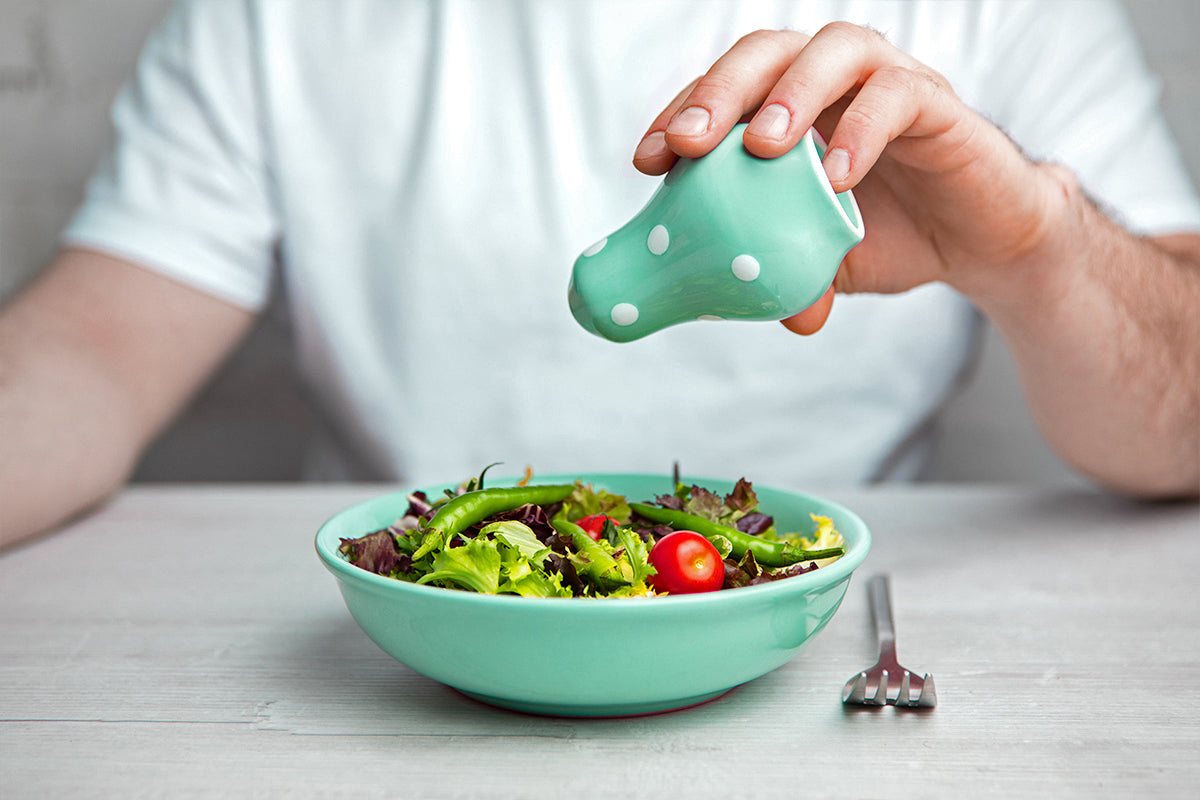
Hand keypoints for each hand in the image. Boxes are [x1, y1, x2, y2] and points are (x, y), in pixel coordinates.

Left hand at [632, 23, 1071, 333]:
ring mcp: (888, 83)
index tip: (647, 162)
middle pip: (766, 51)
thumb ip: (775, 275)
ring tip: (760, 147)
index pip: (725, 91)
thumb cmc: (891, 237)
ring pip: (834, 48)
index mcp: (793, 107)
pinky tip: (837, 177)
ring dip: (790, 93)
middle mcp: (835, 81)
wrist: (982, 245)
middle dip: (720, 91)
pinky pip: (899, 97)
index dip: (680, 115)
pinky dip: (863, 130)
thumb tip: (720, 308)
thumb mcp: (819, 264)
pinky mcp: (940, 105)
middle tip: (688, 144)